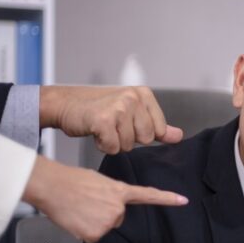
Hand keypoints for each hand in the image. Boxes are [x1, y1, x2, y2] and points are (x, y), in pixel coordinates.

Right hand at [22, 155, 187, 242]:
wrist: (53, 186)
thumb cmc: (71, 181)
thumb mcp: (99, 182)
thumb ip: (112, 195)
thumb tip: (111, 206)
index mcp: (120, 192)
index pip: (148, 195)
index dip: (167, 199)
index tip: (183, 200)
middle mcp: (118, 208)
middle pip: (117, 218)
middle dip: (104, 213)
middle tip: (88, 203)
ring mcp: (108, 221)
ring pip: (105, 228)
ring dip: (93, 222)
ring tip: (80, 209)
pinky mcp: (95, 234)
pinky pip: (93, 236)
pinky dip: (83, 231)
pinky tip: (76, 219)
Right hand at [39, 85, 183, 153]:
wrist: (65, 104)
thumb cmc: (98, 109)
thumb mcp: (132, 113)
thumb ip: (156, 126)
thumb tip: (178, 136)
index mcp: (144, 95)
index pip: (159, 130)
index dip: (141, 133)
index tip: (126, 123)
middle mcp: (133, 98)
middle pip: (145, 139)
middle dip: (128, 139)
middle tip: (112, 126)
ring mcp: (119, 107)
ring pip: (128, 145)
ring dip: (114, 142)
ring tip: (103, 127)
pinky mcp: (103, 120)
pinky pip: (113, 147)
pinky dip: (103, 145)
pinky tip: (96, 131)